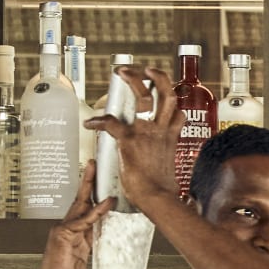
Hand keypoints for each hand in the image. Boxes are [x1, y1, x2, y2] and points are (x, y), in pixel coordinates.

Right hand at [31, 158, 118, 268]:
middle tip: (94, 165)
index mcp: (76, 243)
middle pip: (81, 203)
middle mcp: (69, 234)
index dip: (99, 205)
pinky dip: (97, 211)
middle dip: (88, 184)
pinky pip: (84, 219)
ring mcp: (64, 232)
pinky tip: (109, 202)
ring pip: (79, 204)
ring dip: (87, 185)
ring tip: (93, 167)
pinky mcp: (62, 234)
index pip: (89, 218)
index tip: (109, 193)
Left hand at [85, 65, 184, 219]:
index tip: (166, 96)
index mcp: (171, 137)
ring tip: (122, 72)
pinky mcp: (130, 141)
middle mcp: (162, 130)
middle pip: (167, 94)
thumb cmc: (162, 190)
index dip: (173, 103)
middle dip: (157, 77)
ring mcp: (147, 133)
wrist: (157, 198)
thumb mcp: (169, 168)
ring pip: (145, 97)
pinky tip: (90, 124)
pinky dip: (98, 121)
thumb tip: (161, 168)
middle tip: (146, 69)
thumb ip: (164, 159)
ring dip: (133, 80)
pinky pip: (111, 123)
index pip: (178, 112)